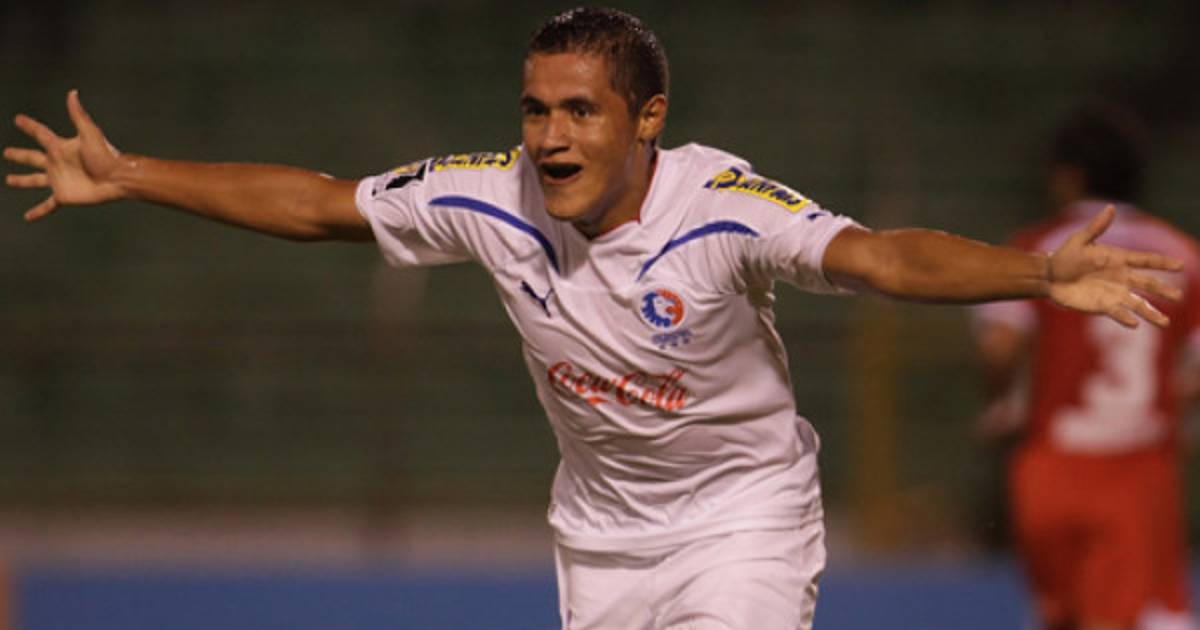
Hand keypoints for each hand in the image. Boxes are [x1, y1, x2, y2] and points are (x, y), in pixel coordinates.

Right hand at [4, 90, 126, 220]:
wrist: (117, 178)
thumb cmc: (106, 156)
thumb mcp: (90, 134)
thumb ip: (78, 115)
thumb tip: (72, 93)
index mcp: (60, 147)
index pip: (40, 134)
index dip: (29, 126)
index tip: (18, 119)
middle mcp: (56, 163)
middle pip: (32, 157)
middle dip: (20, 155)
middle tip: (7, 152)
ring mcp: (58, 180)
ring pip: (34, 180)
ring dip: (22, 180)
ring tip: (10, 181)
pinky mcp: (64, 196)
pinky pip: (47, 205)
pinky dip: (38, 211)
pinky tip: (28, 217)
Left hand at [1047, 205, 1182, 326]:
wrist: (1050, 276)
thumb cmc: (1065, 256)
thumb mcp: (1080, 240)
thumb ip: (1097, 227)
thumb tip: (1110, 207)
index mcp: (1119, 259)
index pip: (1145, 260)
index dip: (1162, 263)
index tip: (1180, 265)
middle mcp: (1121, 278)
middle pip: (1147, 284)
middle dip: (1163, 290)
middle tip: (1179, 296)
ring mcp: (1114, 293)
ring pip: (1137, 304)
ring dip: (1151, 313)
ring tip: (1165, 323)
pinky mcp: (1103, 306)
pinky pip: (1118, 313)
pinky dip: (1126, 318)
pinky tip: (1135, 324)